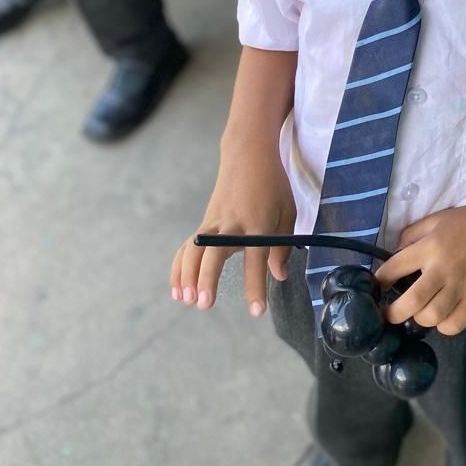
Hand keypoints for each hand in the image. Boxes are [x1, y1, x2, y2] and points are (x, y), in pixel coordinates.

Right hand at [169, 147, 295, 315]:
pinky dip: (179, 267)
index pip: (256, 258)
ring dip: (188, 275)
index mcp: (258, 222)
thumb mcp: (288, 211)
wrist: (248, 154)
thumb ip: (282, 246)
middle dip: (208, 279)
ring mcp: (215, 221)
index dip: (255, 286)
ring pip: (195, 249)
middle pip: (215, 252)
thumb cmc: (273, 184)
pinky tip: (178, 289)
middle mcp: (233, 222)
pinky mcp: (206, 221)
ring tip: (188, 300)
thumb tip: (277, 277)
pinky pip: (188, 246)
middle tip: (205, 305)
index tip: (256, 312)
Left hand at [376, 193, 465, 336]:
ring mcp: (461, 286)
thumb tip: (394, 254)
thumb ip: (411, 235)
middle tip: (388, 314)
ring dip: (420, 319)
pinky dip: (444, 325)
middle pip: (409, 303)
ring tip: (419, 312)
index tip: (377, 288)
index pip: (393, 268)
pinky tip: (443, 315)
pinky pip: (455, 324)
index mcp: (429, 247)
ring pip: (431, 317)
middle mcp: (442, 269)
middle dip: (392, 314)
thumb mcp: (435, 219)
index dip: (380, 281)